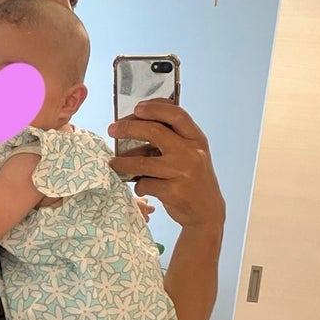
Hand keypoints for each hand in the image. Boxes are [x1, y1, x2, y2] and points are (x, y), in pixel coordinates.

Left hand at [109, 99, 224, 228]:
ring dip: (122, 162)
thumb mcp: (190, 153)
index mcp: (196, 139)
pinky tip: (140, 186)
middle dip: (128, 128)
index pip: (176, 114)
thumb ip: (171, 138)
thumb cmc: (193, 178)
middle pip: (154, 132)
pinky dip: (138, 185)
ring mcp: (182, 173)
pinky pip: (145, 184)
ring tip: (113, 163)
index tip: (136, 108)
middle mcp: (191, 153)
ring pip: (142, 162)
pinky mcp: (173, 192)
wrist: (207, 211)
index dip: (155, 108)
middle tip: (112, 129)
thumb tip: (134, 125)